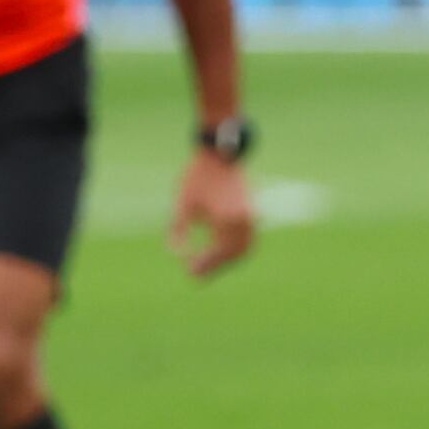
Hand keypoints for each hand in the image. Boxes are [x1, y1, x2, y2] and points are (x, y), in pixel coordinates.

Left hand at [168, 149, 258, 279]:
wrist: (220, 154)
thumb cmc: (198, 176)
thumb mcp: (182, 202)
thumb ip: (178, 229)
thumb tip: (174, 253)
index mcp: (226, 216)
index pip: (219, 251)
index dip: (206, 264)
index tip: (189, 271)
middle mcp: (243, 217)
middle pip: (233, 253)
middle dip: (215, 266)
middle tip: (195, 274)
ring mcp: (252, 215)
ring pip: (244, 248)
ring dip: (227, 261)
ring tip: (207, 267)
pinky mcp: (253, 212)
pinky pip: (249, 239)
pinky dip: (236, 250)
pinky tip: (220, 254)